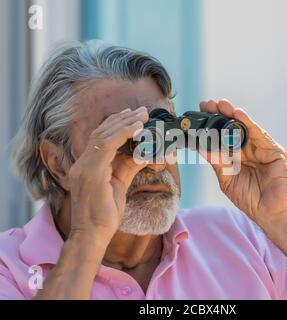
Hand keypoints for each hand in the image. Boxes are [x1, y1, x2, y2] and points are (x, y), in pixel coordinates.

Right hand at [68, 107, 148, 243]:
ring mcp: (84, 166)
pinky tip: (137, 128)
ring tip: (142, 115)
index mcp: (87, 166)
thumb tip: (143, 154)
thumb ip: (128, 167)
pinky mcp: (91, 172)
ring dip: (125, 123)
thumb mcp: (119, 185)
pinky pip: (107, 145)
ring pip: (104, 135)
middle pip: (102, 133)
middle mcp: (83, 163)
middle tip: (141, 111)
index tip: (132, 117)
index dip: (116, 126)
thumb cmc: (104, 215)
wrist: (92, 235)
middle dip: (123, 119)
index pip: (100, 139)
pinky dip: (123, 133)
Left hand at [199, 99, 286, 257]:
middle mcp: (246, 150)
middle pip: (230, 129)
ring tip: (219, 104)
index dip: (208, 127)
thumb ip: (216, 161)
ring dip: (231, 114)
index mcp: (233, 158)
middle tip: (205, 104)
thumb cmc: (250, 198)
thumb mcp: (226, 178)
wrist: (271, 212)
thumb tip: (199, 145)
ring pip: (244, 127)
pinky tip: (237, 113)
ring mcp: (259, 149)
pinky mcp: (273, 150)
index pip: (218, 138)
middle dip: (218, 116)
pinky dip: (248, 122)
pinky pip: (259, 134)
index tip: (194, 117)